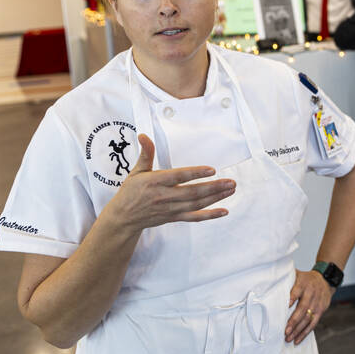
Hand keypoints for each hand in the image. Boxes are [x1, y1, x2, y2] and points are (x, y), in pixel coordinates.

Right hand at [103, 135, 234, 231]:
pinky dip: (209, 215)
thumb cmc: (130, 192)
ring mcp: (170, 209)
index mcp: (155, 182)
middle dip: (214, 187)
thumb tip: (144, 135)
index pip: (178, 176)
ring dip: (216, 197)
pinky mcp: (174, 217)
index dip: (195, 173)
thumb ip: (146, 153)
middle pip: (192, 192)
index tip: (211, 169)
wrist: (123, 218)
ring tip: (231, 189)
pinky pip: (194, 217)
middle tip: (231, 182)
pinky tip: (223, 211)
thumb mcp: (136, 171)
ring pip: (196, 204)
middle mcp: (164, 196)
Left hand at [285, 269, 332, 344]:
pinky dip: (305, 332)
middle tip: (285, 331)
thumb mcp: (297, 275)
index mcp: (303, 284)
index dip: (291, 298)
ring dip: (298, 330)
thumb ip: (285, 279)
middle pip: (303, 308)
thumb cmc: (306, 279)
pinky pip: (313, 323)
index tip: (286, 306)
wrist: (325, 281)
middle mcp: (311, 294)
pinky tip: (297, 339)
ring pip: (308, 318)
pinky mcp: (321, 310)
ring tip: (289, 338)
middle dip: (294, 321)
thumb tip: (268, 283)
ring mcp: (317, 303)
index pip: (297, 291)